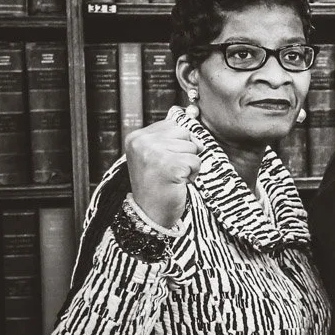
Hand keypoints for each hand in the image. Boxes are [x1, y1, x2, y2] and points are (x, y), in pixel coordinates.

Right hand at [125, 107, 203, 228]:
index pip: (174, 125)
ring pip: (193, 148)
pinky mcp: (168, 165)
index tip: (165, 162)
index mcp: (137, 137)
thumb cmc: (158, 185)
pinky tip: (177, 183)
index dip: (178, 144)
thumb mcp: (158, 155)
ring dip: (189, 165)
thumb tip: (194, 120)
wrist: (150, 214)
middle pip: (186, 134)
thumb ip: (171, 138)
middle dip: (186, 153)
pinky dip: (193, 174)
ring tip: (173, 177)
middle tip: (170, 171)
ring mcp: (154, 153)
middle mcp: (142, 142)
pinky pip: (196, 161)